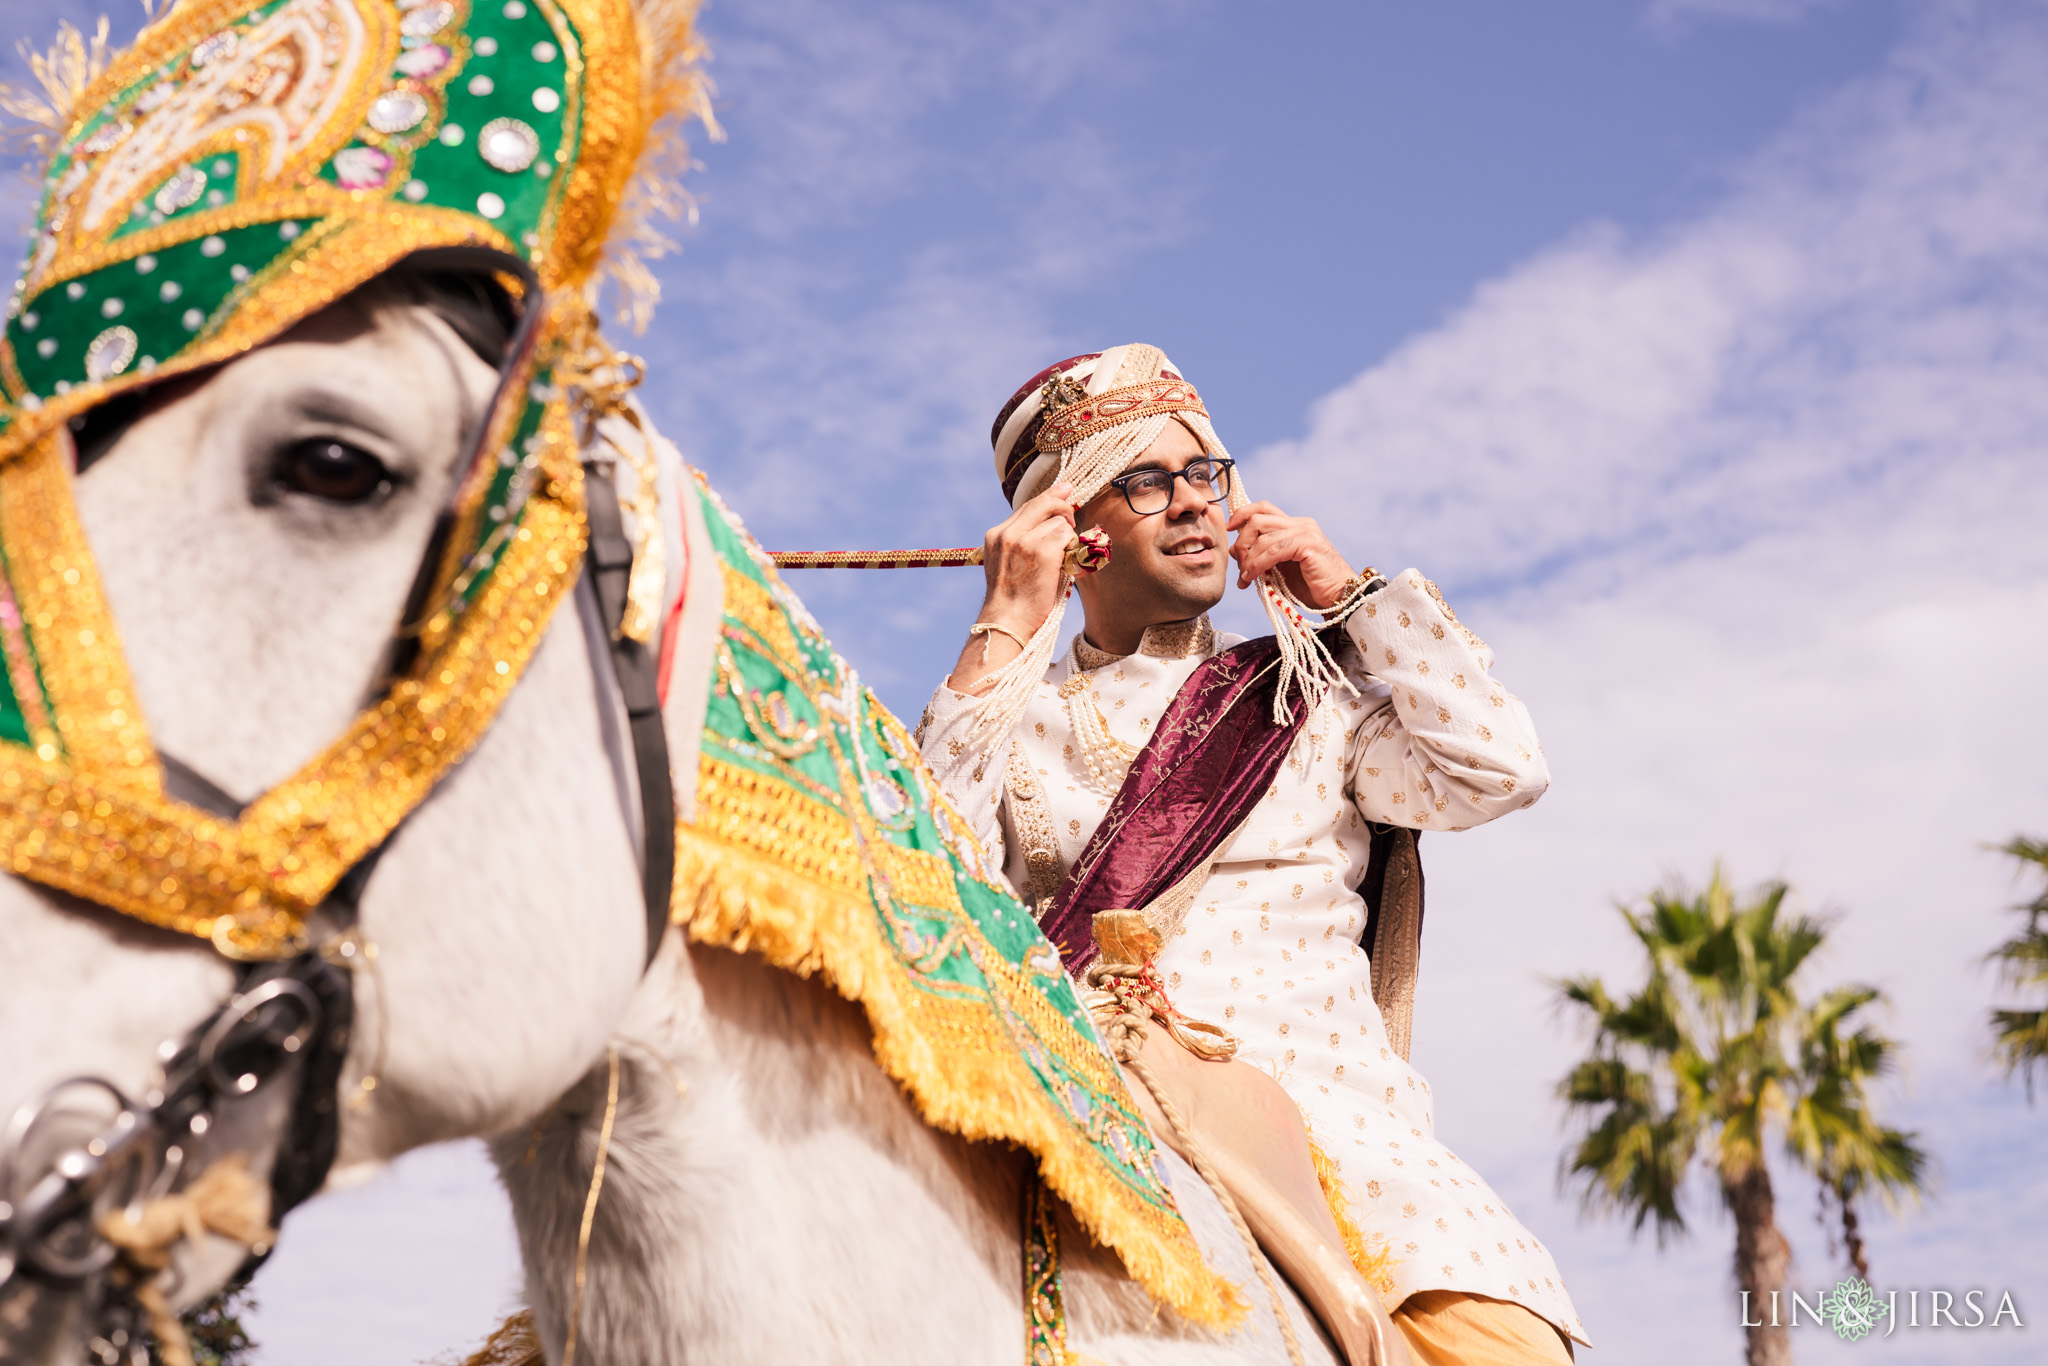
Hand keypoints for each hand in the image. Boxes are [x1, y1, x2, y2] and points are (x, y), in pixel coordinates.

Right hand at [946, 482, 1075, 692]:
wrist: (1007, 622)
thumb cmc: (1013, 601)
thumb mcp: (1008, 564)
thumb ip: (1023, 541)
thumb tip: (1053, 523)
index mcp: (996, 535)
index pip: (1028, 505)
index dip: (1050, 497)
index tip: (1066, 489)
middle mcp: (1008, 532)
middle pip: (1044, 502)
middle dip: (1063, 507)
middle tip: (1072, 518)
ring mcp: (1024, 540)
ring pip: (1059, 521)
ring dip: (1067, 538)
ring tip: (1063, 559)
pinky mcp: (1042, 551)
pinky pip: (1066, 536)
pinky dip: (1071, 549)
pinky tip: (1065, 564)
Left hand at [1227, 502, 1354, 608]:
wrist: (1341, 598)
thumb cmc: (1312, 587)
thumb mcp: (1282, 568)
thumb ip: (1264, 556)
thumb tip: (1238, 552)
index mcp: (1295, 525)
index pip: (1263, 508)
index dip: (1242, 514)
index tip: (1229, 529)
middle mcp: (1301, 523)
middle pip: (1258, 519)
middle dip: (1241, 542)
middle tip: (1240, 566)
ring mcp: (1305, 532)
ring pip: (1262, 536)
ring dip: (1248, 559)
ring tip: (1245, 578)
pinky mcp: (1308, 544)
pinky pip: (1272, 550)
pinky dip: (1257, 564)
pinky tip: (1252, 578)